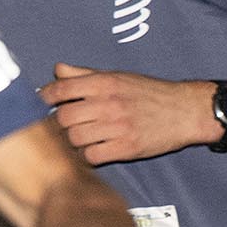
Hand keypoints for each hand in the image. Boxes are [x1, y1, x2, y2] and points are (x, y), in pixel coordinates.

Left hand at [39, 64, 211, 164]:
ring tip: (79, 140)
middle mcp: (109, 103)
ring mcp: (117, 127)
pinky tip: (92, 151)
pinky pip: (91, 157)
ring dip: (72, 142)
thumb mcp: (119, 76)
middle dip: (59, 124)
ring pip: (75, 139)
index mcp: (105, 82)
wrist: (184, 111)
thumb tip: (58, 70)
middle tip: (64, 127)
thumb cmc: (150, 93)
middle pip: (64, 118)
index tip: (42, 105)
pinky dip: (86, 157)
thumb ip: (85, 74)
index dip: (45, 98)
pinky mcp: (126, 148)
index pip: (61, 89)